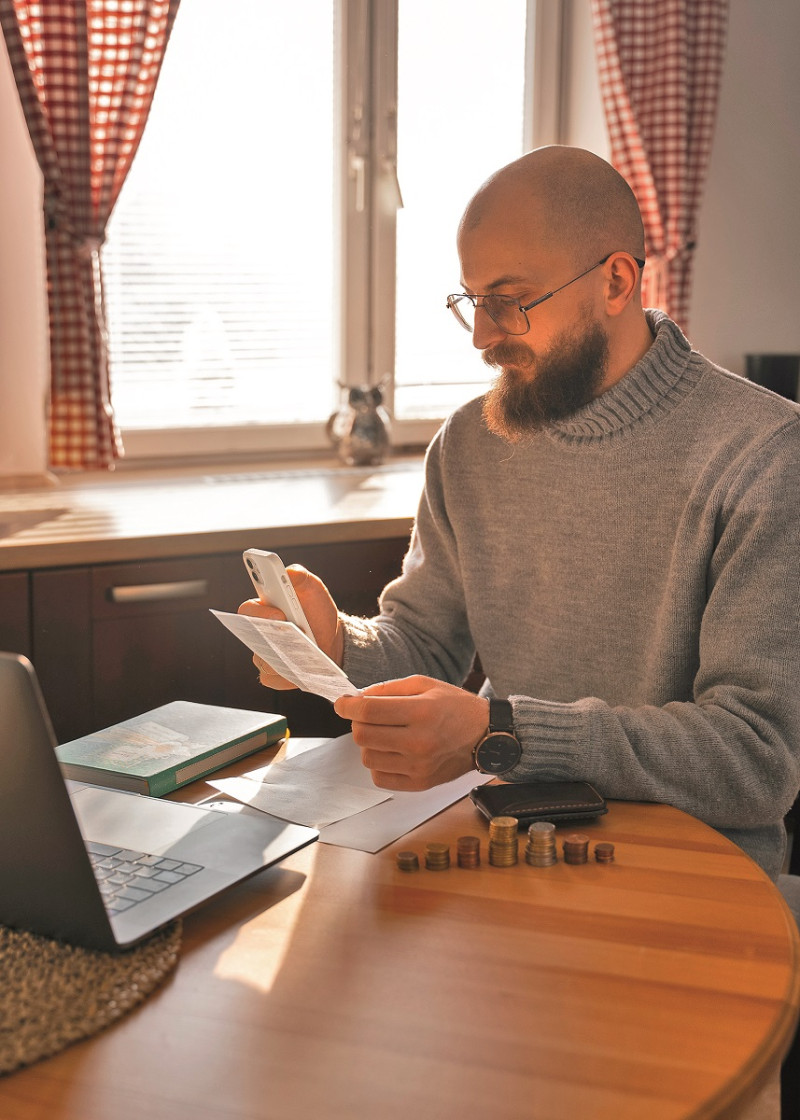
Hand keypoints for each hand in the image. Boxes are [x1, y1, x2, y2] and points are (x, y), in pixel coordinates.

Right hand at [238, 565, 342, 689]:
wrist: (332, 639)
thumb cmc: (317, 611)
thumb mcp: (313, 588)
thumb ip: (299, 575)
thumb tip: (289, 572)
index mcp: (264, 608)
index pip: (248, 609)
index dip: (259, 612)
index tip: (279, 613)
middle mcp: (258, 632)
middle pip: (251, 638)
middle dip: (269, 636)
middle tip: (291, 635)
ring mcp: (264, 654)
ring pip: (262, 659)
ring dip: (281, 656)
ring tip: (302, 654)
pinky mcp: (273, 674)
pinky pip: (273, 677)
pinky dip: (287, 675)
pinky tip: (302, 669)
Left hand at [334, 675, 489, 790]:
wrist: (486, 736)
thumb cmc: (455, 707)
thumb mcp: (425, 684)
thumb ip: (388, 689)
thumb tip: (357, 698)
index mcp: (421, 712)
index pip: (369, 712)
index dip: (347, 707)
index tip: (342, 704)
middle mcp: (420, 742)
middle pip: (363, 736)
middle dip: (358, 723)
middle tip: (369, 717)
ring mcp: (419, 766)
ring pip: (367, 758)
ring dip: (369, 744)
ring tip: (385, 734)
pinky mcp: (420, 783)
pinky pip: (379, 777)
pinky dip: (379, 763)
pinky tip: (392, 751)